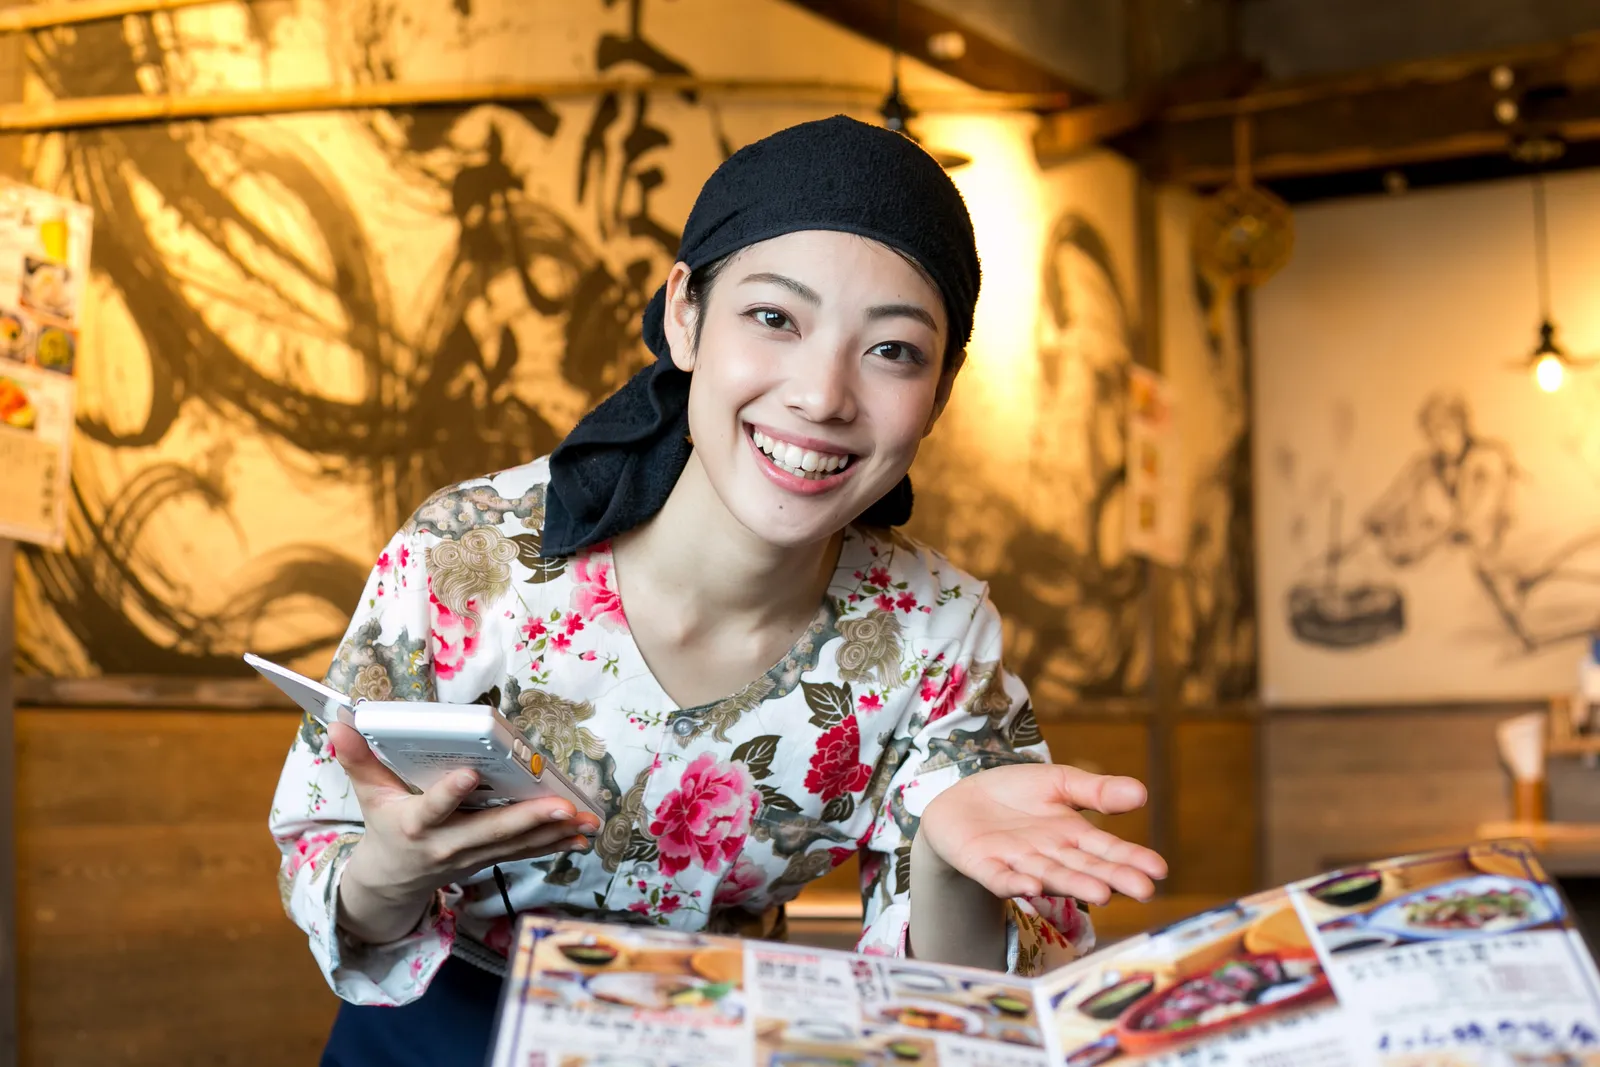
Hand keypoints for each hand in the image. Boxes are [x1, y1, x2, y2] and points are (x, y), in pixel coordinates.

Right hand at [330, 722, 599, 942]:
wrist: (391, 882)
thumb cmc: (384, 828)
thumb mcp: (367, 795)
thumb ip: (358, 760)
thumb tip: (341, 725)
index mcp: (415, 824)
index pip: (434, 807)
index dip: (451, 793)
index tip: (471, 774)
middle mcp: (447, 844)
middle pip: (490, 831)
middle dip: (529, 819)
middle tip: (562, 807)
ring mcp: (471, 857)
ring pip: (516, 845)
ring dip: (555, 833)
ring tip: (587, 821)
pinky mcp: (489, 861)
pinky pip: (525, 854)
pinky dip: (555, 845)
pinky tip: (583, 836)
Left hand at [918, 763, 1166, 905]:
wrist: (960, 799)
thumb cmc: (1014, 794)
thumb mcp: (1058, 782)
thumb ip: (1096, 790)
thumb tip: (1142, 793)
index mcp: (1071, 835)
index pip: (1106, 849)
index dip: (1131, 859)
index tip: (1159, 869)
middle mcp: (1050, 855)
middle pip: (1084, 867)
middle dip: (1112, 878)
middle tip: (1143, 890)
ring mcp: (1017, 863)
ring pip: (1049, 875)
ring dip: (1072, 885)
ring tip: (1100, 894)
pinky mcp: (983, 865)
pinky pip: (999, 877)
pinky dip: (1014, 882)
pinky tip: (1030, 886)